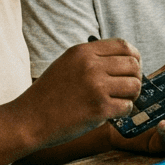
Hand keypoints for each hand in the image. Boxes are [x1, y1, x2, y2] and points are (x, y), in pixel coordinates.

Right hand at [20, 38, 141, 147]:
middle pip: (133, 65)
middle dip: (135, 78)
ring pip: (134, 85)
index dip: (134, 56)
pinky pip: (127, 106)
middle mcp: (91, 66)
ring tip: (120, 101)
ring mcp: (96, 87)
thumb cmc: (47, 95)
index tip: (133, 67)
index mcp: (82, 52)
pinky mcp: (99, 108)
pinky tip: (111, 113)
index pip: (123, 45)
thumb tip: (122, 62)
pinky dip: (123, 111)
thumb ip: (91, 59)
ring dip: (132, 95)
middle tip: (128, 89)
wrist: (29, 119)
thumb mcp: (66, 64)